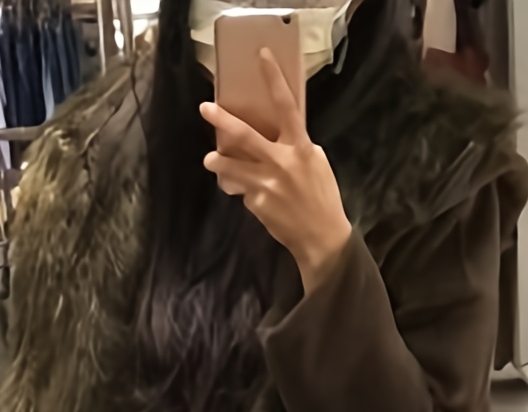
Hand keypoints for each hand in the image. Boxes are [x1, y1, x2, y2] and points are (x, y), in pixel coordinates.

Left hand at [201, 52, 352, 291]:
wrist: (321, 238)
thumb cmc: (322, 198)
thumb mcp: (317, 164)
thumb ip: (297, 147)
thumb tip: (277, 137)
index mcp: (300, 147)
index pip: (286, 107)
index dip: (274, 80)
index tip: (262, 57)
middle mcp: (281, 162)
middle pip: (245, 136)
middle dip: (222, 121)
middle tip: (205, 109)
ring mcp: (266, 184)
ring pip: (232, 167)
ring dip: (218, 162)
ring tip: (210, 160)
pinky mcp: (257, 203)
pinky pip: (244, 191)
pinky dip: (245, 190)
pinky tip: (255, 197)